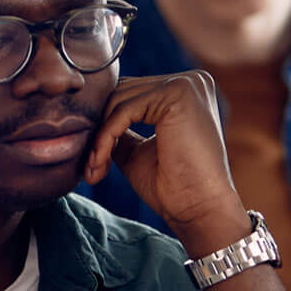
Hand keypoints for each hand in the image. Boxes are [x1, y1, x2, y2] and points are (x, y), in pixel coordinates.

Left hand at [82, 72, 245, 251]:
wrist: (200, 210)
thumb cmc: (173, 187)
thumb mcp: (137, 151)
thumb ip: (120, 129)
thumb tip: (90, 117)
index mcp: (185, 91)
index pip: (130, 93)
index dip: (105, 124)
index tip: (93, 160)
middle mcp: (190, 81)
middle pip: (122, 92)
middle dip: (100, 130)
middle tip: (91, 168)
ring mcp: (186, 85)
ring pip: (119, 100)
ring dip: (100, 138)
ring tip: (96, 170)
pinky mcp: (178, 95)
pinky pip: (125, 110)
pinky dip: (107, 137)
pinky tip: (101, 163)